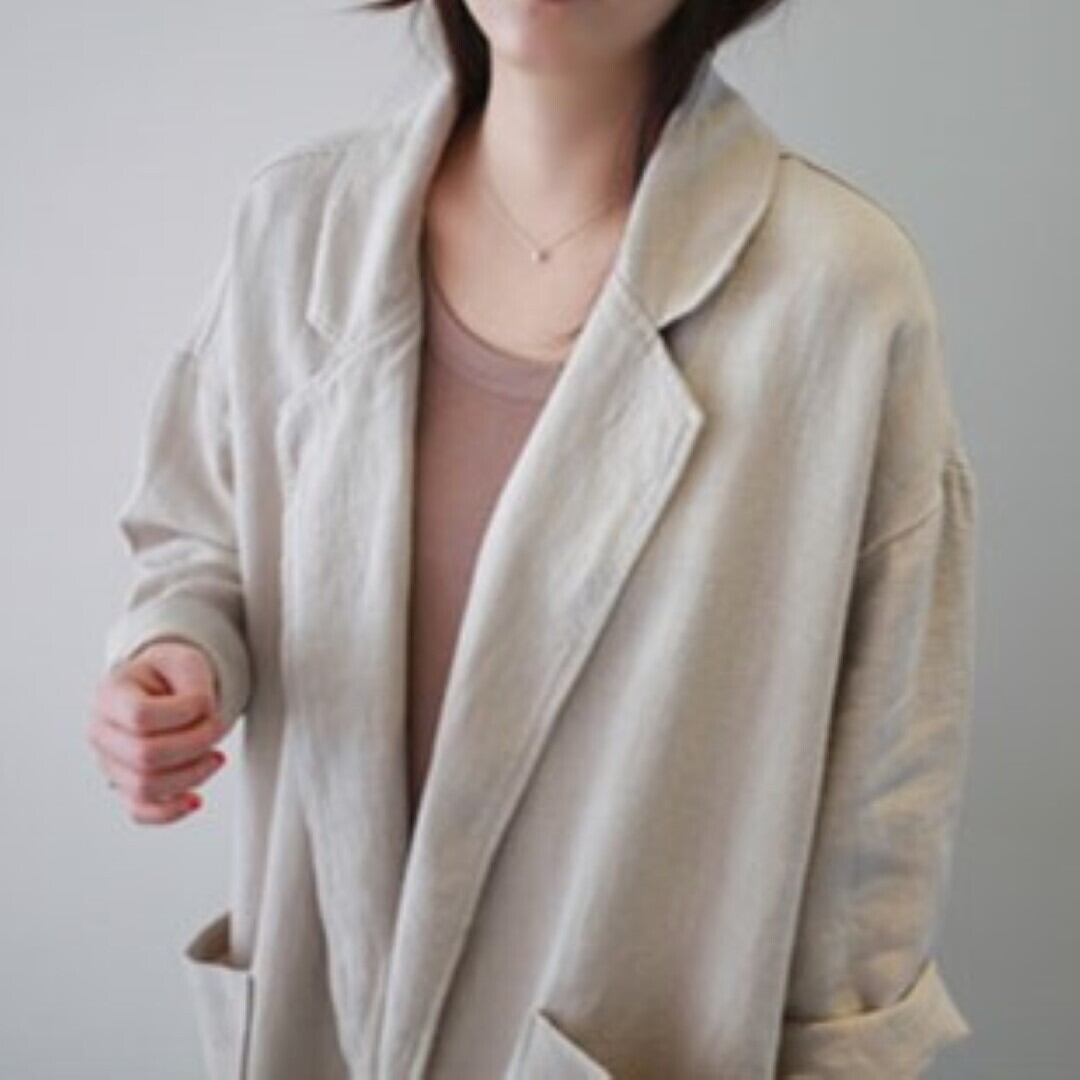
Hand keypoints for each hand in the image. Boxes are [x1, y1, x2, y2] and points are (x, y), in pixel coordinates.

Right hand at [88, 639, 228, 824]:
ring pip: (145, 787)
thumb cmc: (170, 675)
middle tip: (216, 728)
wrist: (161, 688)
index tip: (204, 703)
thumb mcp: (187, 663)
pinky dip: (170, 811)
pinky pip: (140, 811)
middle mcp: (102, 732)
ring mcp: (111, 763)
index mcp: (111, 695)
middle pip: (145, 756)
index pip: (140, 716)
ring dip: (191, 775)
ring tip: (214, 756)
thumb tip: (204, 722)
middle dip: (195, 744)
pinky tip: (195, 800)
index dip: (183, 714)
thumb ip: (196, 690)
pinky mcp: (126, 786)